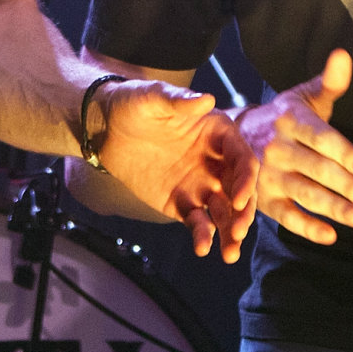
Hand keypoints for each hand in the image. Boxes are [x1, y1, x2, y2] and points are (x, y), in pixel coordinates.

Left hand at [97, 81, 259, 262]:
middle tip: (239, 232)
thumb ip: (179, 101)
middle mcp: (215, 161)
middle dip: (243, 212)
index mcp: (218, 134)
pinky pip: (197, 222)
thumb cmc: (133, 104)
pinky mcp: (181, 203)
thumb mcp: (153, 97)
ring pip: (223, 212)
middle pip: (239, 190)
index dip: (246, 179)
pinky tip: (201, 248)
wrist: (105, 128)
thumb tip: (207, 99)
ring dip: (230, 232)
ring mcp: (200, 184)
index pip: (242, 159)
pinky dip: (202, 236)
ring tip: (230, 254)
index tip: (240, 199)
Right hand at [235, 49, 352, 245]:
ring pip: (303, 194)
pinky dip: (306, 227)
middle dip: (347, 188)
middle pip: (317, 170)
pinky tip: (330, 235)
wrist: (232, 137)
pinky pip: (285, 216)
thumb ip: (329, 83)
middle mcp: (276, 148)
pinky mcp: (261, 199)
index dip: (346, 155)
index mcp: (290, 121)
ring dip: (331, 208)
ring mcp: (267, 175)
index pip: (323, 139)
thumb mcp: (303, 97)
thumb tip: (344, 56)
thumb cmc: (283, 116)